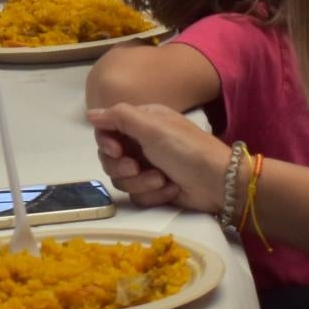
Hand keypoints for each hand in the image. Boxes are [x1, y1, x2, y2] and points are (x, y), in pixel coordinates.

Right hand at [88, 102, 231, 214]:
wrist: (218, 183)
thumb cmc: (186, 149)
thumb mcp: (153, 127)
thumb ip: (119, 117)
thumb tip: (90, 114)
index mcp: (141, 122)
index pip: (106, 131)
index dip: (106, 143)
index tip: (116, 150)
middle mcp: (141, 143)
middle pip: (109, 158)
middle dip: (122, 167)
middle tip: (137, 168)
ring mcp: (147, 167)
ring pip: (121, 180)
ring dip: (141, 182)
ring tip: (162, 180)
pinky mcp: (154, 189)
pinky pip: (136, 195)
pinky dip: (153, 194)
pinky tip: (170, 189)